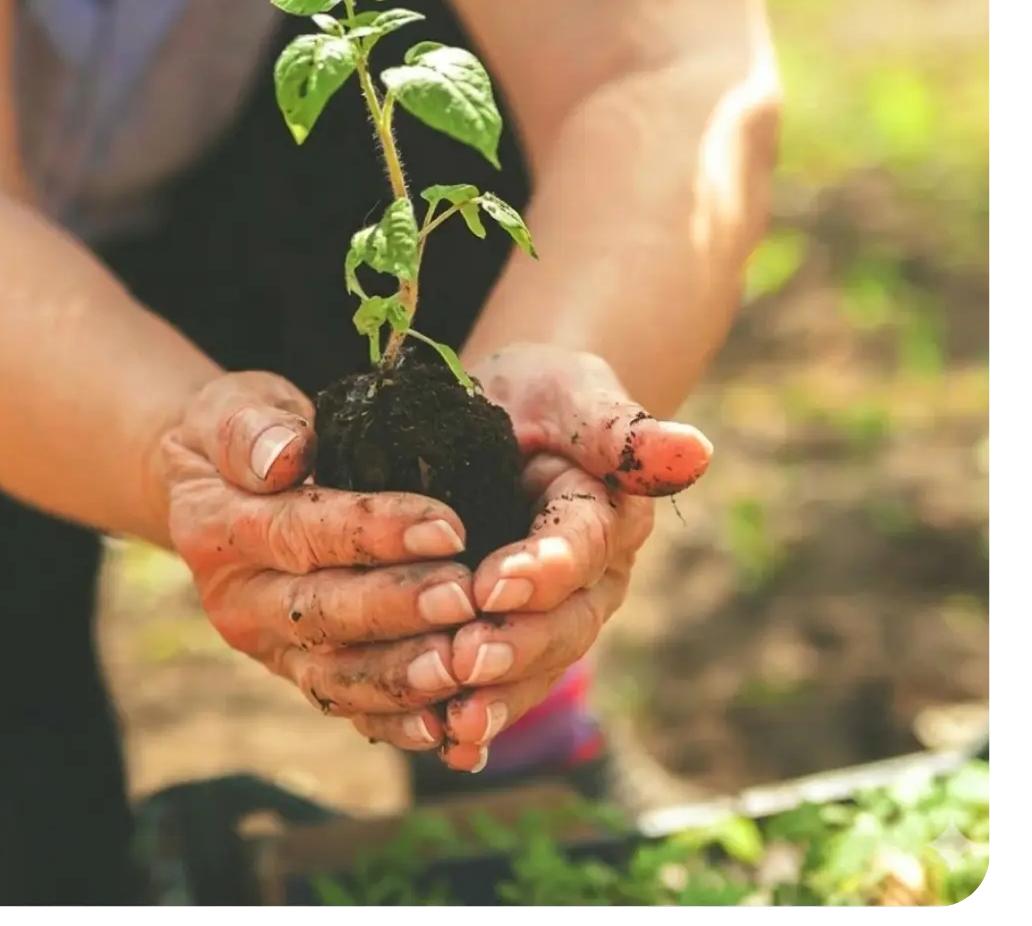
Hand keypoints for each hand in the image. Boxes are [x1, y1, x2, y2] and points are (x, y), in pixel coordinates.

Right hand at [161, 371, 482, 743]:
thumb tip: (284, 457)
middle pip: (323, 611)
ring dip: (403, 676)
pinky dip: (395, 722)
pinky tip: (449, 730)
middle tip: (468, 598)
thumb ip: (252, 428)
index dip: (375, 532)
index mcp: (218, 529)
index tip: (448, 526)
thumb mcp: (230, 408)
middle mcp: (238, 599)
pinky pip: (348, 705)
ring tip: (465, 666)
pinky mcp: (298, 670)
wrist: (211, 490)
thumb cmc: (239, 437)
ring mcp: (268, 644)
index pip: (303, 531)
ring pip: (337, 674)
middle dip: (400, 608)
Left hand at [430, 343, 712, 771]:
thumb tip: (693, 450)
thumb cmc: (543, 396)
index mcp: (607, 515)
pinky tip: (446, 744)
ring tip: (455, 722)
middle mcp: (592, 577)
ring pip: (538, 666)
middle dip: (517, 645)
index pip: (581, 547)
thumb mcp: (573, 395)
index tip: (495, 582)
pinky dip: (478, 716)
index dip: (543, 568)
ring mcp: (558, 614)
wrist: (515, 417)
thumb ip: (621, 430)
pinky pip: (507, 684)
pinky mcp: (517, 635)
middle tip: (466, 661)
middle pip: (564, 622)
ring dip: (498, 696)